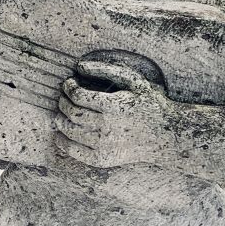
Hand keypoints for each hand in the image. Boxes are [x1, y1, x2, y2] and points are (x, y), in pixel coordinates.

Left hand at [53, 58, 173, 168]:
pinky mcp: (102, 159)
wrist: (165, 136)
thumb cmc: (149, 104)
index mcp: (113, 106)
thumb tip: (80, 66)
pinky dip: (62, 142)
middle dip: (62, 102)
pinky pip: (73, 151)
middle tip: (63, 97)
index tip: (68, 83)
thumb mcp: (133, 81)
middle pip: (71, 113)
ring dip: (59, 119)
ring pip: (69, 131)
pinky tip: (59, 134)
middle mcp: (106, 127)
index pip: (78, 96)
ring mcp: (103, 146)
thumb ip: (106, 70)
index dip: (68, 88)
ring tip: (61, 113)